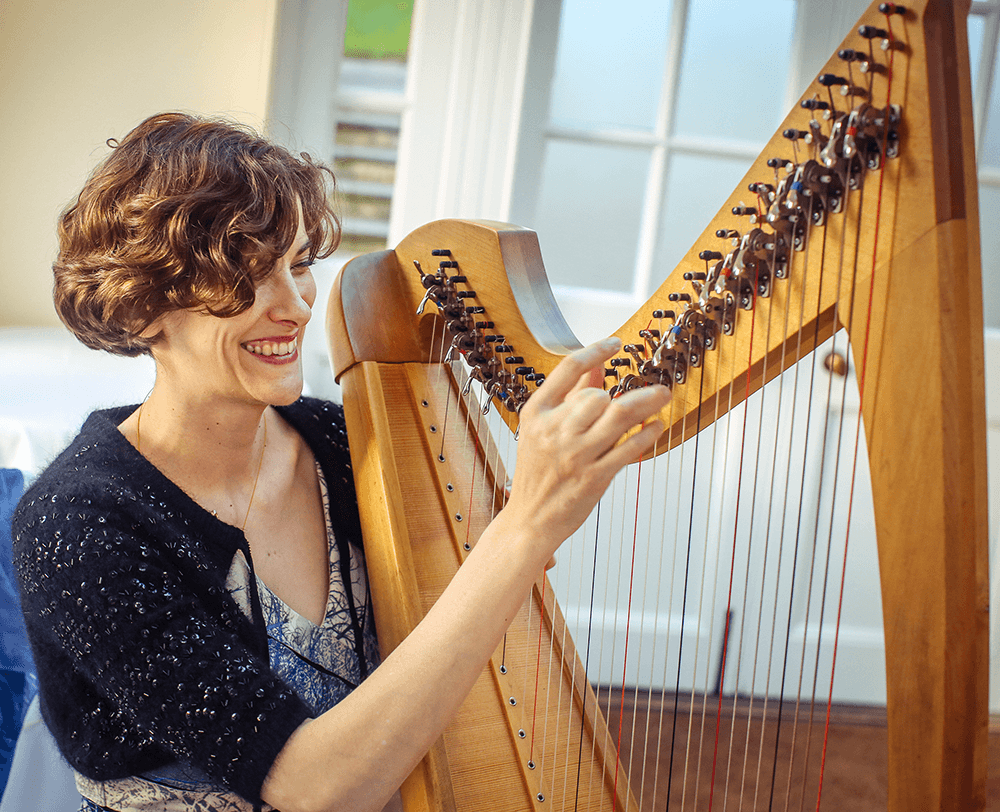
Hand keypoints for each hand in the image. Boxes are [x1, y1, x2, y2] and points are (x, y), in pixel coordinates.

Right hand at [503, 337, 671, 555]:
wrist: (530, 519)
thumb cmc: (537, 473)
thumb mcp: (542, 429)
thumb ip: (568, 397)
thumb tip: (596, 367)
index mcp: (537, 414)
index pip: (568, 369)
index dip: (595, 351)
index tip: (616, 343)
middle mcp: (555, 431)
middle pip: (597, 393)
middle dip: (619, 392)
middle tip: (637, 394)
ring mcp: (575, 455)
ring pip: (620, 415)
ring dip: (647, 401)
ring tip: (663, 394)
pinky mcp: (595, 477)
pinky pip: (629, 447)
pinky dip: (647, 432)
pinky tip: (656, 424)